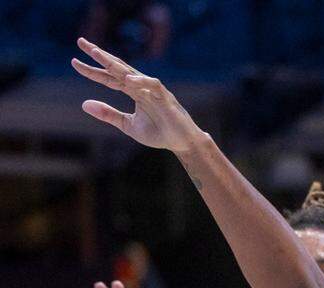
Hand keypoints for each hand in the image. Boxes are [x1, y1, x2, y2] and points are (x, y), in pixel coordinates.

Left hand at [72, 38, 205, 152]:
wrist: (182, 144)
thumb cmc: (159, 134)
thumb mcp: (128, 125)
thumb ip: (108, 114)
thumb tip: (84, 104)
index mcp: (133, 91)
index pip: (109, 77)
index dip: (92, 71)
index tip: (74, 62)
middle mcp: (141, 86)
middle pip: (117, 67)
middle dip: (100, 55)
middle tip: (81, 41)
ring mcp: (153, 90)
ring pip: (131, 72)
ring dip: (114, 63)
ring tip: (96, 53)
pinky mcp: (165, 98)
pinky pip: (152, 85)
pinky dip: (141, 81)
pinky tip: (127, 78)